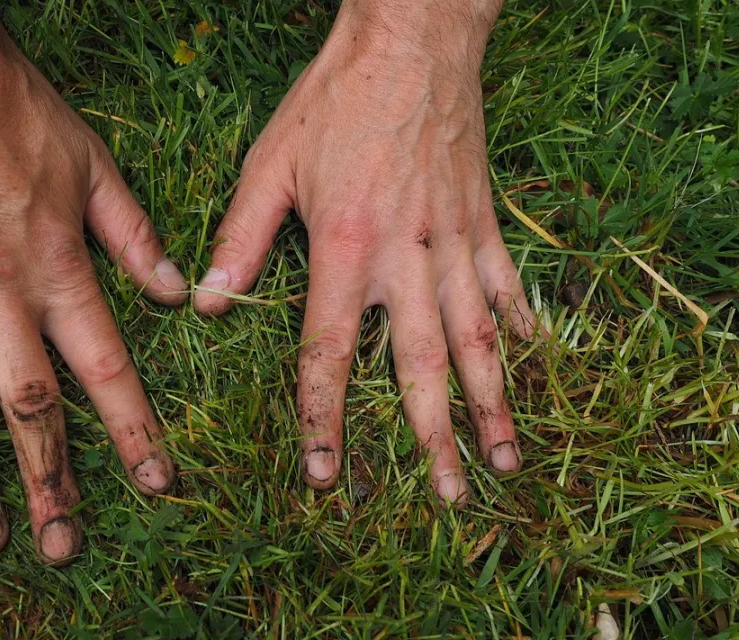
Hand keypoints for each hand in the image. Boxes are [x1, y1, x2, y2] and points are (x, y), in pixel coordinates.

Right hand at [0, 1, 184, 563]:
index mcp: (57, 268)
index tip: (154, 484)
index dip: (134, 431)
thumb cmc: (11, 104)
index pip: (106, 369)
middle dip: (51, 482)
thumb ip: (134, 235)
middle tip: (62, 548)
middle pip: (29, 406)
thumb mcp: (92, 162)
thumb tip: (181, 294)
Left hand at [194, 0, 536, 503]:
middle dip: (432, 436)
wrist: (411, 39)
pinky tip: (530, 360)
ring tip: (505, 457)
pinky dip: (520, 324)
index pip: (330, 353)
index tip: (328, 474)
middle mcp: (406, 257)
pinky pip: (506, 282)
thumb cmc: (334, 99)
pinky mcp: (483, 218)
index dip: (325, 419)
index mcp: (345, 248)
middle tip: (446, 495)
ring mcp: (453, 240)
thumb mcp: (270, 164)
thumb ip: (239, 237)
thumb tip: (208, 301)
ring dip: (492, 401)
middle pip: (419, 365)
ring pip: (477, 337)